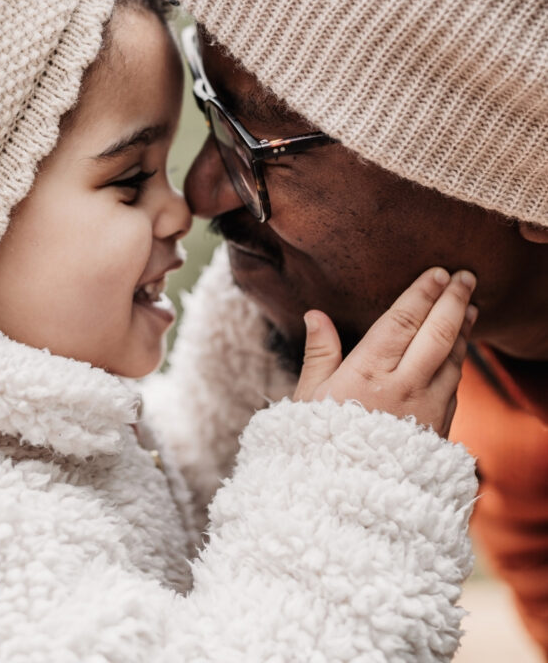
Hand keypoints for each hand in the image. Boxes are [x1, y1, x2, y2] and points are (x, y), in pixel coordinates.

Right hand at [293, 268, 476, 436]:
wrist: (346, 505)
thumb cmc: (317, 448)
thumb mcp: (307, 399)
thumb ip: (318, 353)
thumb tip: (315, 314)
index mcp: (368, 373)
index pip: (404, 320)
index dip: (424, 293)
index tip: (439, 273)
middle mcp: (404, 387)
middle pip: (438, 333)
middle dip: (455, 301)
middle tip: (467, 277)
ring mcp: (426, 411)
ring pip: (453, 360)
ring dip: (464, 330)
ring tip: (470, 308)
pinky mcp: (438, 432)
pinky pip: (454, 388)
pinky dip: (459, 363)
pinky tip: (458, 354)